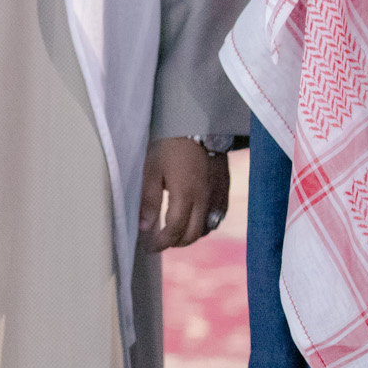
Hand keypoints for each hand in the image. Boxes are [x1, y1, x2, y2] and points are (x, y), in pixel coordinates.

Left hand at [140, 137, 227, 252]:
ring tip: (174, 231)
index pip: (174, 231)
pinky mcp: (224, 187)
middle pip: (192, 235)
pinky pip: (217, 216)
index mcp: (185, 194)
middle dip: (174, 243)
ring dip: (190, 235)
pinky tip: (193, 219)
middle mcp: (204, 198)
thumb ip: (149, 201)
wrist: (198, 122)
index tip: (149, 246)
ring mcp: (217, 194)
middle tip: (159, 241)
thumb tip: (144, 228)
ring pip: (206, 228)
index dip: (161, 243)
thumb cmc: (170, 143)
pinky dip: (204, 224)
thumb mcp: (152, 169)